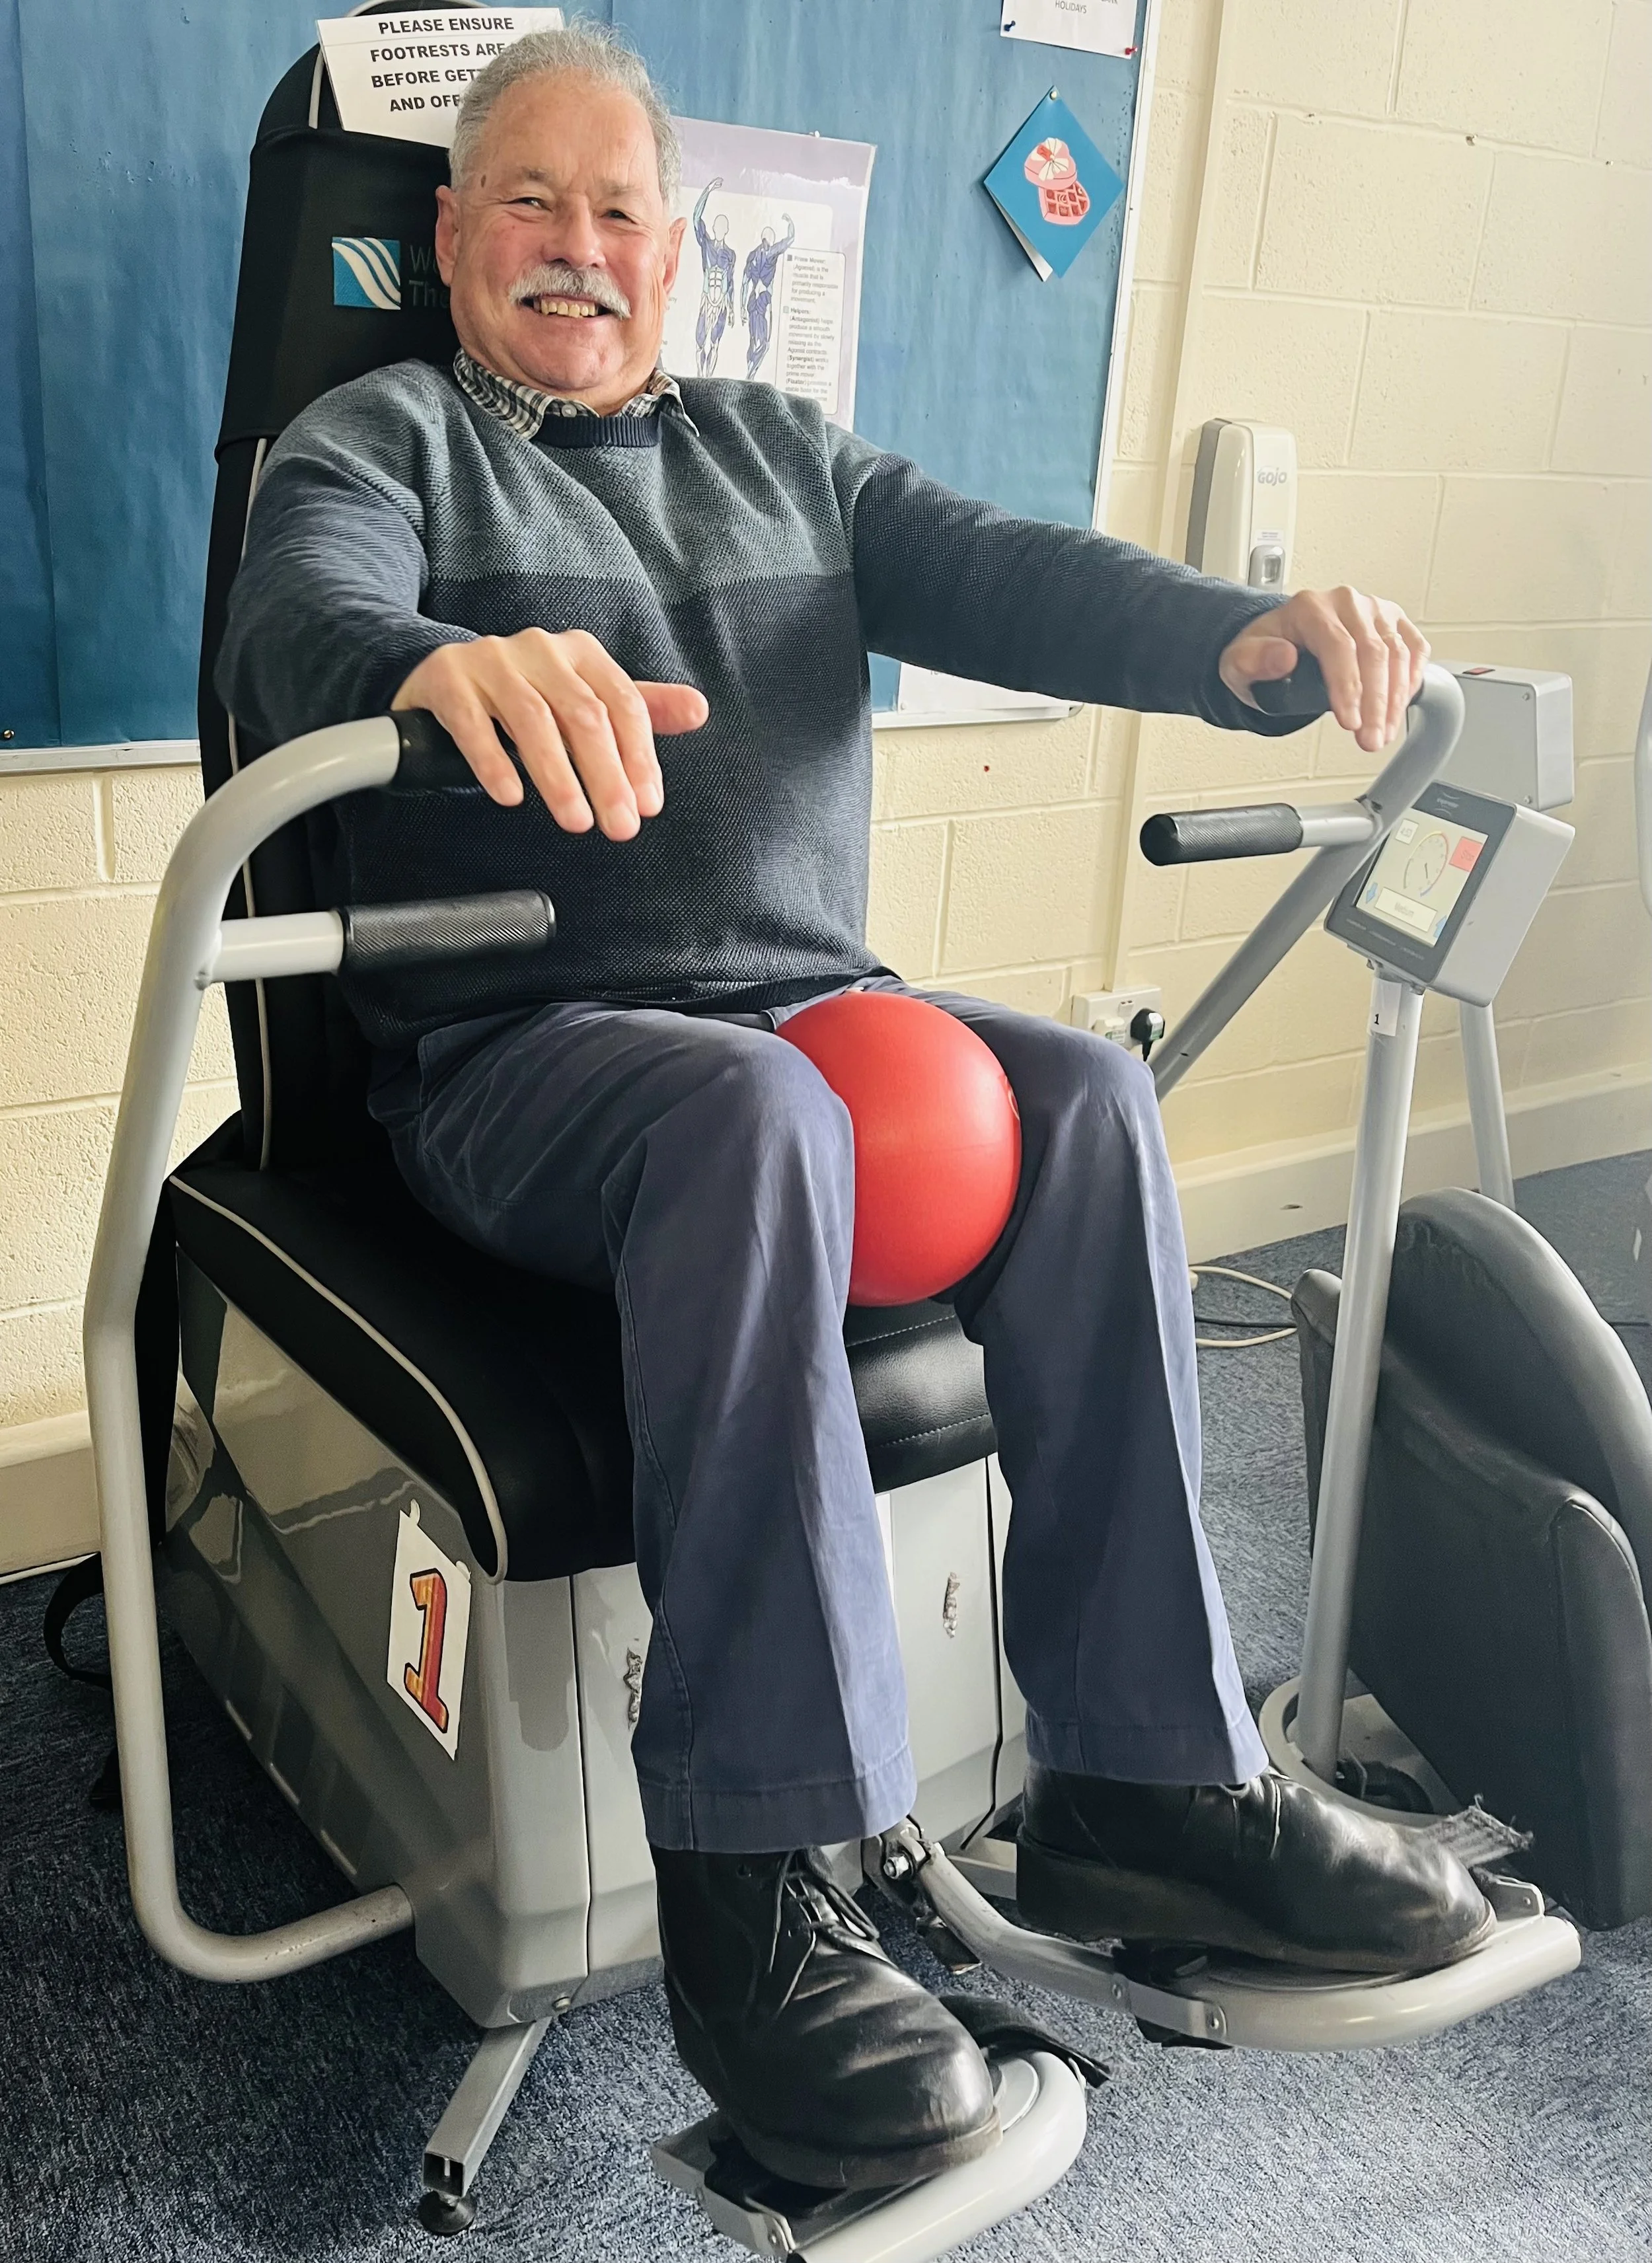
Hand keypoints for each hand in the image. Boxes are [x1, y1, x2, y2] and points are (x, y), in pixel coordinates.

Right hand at [391, 629, 708, 839]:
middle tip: (619, 827)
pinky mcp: (448, 679)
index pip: (623, 703)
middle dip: (606, 776)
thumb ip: (641, 706)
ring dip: (558, 776)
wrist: (442, 677)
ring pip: (532, 719)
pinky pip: (473, 723)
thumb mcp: (584, 696)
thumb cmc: (526, 695)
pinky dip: (493, 761)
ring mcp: (491, 660)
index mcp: (581, 652)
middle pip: (583, 714)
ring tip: (575, 820)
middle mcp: (540, 649)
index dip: (639, 756)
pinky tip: (511, 796)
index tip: (647, 806)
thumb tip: (699, 709)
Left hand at [1219, 587, 1428, 755]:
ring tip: (1381, 734)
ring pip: (1398, 654)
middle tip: (1369, 739)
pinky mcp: (1393, 622)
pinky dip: (1412, 681)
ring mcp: (1374, 611)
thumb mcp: (1240, 661)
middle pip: (1373, 652)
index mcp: (1311, 607)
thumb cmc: (1263, 652)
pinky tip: (1400, 709)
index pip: (1338, 646)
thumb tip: (1283, 657)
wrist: (1279, 642)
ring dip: (1395, 700)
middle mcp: (1347, 603)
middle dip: (1375, 703)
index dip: (1348, 687)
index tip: (1349, 722)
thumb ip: (1254, 660)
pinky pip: (1414, 649)